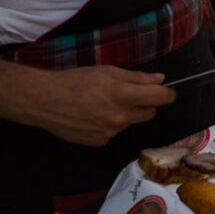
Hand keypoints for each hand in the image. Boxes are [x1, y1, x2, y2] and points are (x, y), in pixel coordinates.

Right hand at [29, 66, 175, 146]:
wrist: (46, 101)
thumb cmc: (75, 81)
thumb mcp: (107, 71)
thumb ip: (137, 78)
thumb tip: (160, 80)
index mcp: (123, 96)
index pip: (161, 98)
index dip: (168, 93)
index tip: (168, 91)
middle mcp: (120, 117)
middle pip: (150, 113)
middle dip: (146, 103)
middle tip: (130, 94)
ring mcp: (110, 132)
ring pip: (130, 122)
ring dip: (126, 113)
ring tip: (104, 103)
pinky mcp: (100, 142)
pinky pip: (114, 132)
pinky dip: (110, 124)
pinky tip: (94, 115)